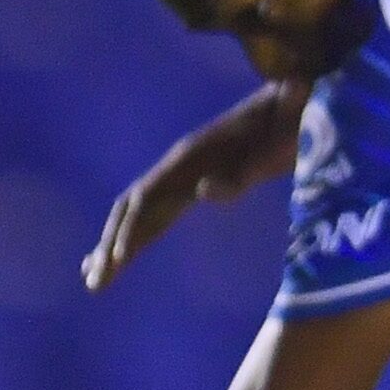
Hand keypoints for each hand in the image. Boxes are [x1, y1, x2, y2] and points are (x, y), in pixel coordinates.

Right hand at [85, 81, 306, 292]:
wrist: (293, 105)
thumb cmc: (287, 131)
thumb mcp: (273, 151)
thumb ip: (243, 171)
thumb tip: (202, 192)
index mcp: (192, 158)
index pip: (148, 198)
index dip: (130, 228)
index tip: (117, 260)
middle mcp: (178, 165)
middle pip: (132, 207)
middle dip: (111, 244)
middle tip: (95, 284)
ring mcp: (183, 173)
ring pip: (138, 212)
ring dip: (115, 245)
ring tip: (95, 281)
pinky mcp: (192, 182)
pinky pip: (155, 212)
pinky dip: (134, 236)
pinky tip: (120, 257)